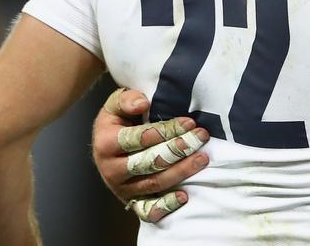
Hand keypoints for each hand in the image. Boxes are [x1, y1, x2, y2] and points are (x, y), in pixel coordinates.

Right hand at [91, 87, 210, 222]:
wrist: (106, 145)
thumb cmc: (119, 121)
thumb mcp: (117, 104)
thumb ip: (127, 99)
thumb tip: (142, 103)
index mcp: (106, 144)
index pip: (139, 138)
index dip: (166, 130)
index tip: (190, 122)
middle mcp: (111, 169)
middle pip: (149, 162)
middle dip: (178, 150)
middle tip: (201, 138)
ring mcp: (121, 188)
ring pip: (153, 183)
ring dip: (181, 171)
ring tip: (202, 158)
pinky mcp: (131, 201)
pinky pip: (148, 209)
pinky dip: (166, 205)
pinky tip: (184, 196)